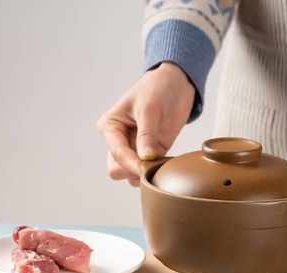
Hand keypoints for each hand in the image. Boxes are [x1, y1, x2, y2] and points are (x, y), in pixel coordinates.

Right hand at [96, 62, 194, 185]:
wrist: (176, 83)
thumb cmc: (157, 89)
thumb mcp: (150, 109)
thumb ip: (146, 135)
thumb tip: (145, 159)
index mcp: (110, 126)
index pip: (116, 153)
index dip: (130, 163)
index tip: (146, 169)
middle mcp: (118, 140)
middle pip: (117, 169)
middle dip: (133, 170)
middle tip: (153, 164)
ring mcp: (134, 149)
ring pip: (130, 174)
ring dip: (144, 173)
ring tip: (161, 161)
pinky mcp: (150, 154)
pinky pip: (147, 171)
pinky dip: (156, 171)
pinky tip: (166, 161)